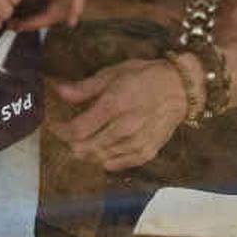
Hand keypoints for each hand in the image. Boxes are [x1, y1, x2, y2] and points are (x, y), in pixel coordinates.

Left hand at [49, 60, 189, 173]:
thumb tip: (59, 91)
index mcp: (114, 104)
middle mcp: (125, 126)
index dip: (61, 131)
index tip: (55, 126)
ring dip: (87, 152)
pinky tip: (102, 152)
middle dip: (71, 142)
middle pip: (86, 147)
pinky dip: (106, 160)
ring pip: (100, 158)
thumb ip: (85, 88)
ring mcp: (137, 142)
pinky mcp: (147, 151)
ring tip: (82, 143)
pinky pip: (119, 163)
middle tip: (67, 135)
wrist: (182, 88)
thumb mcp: (114, 73)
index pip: (77, 129)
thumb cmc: (146, 76)